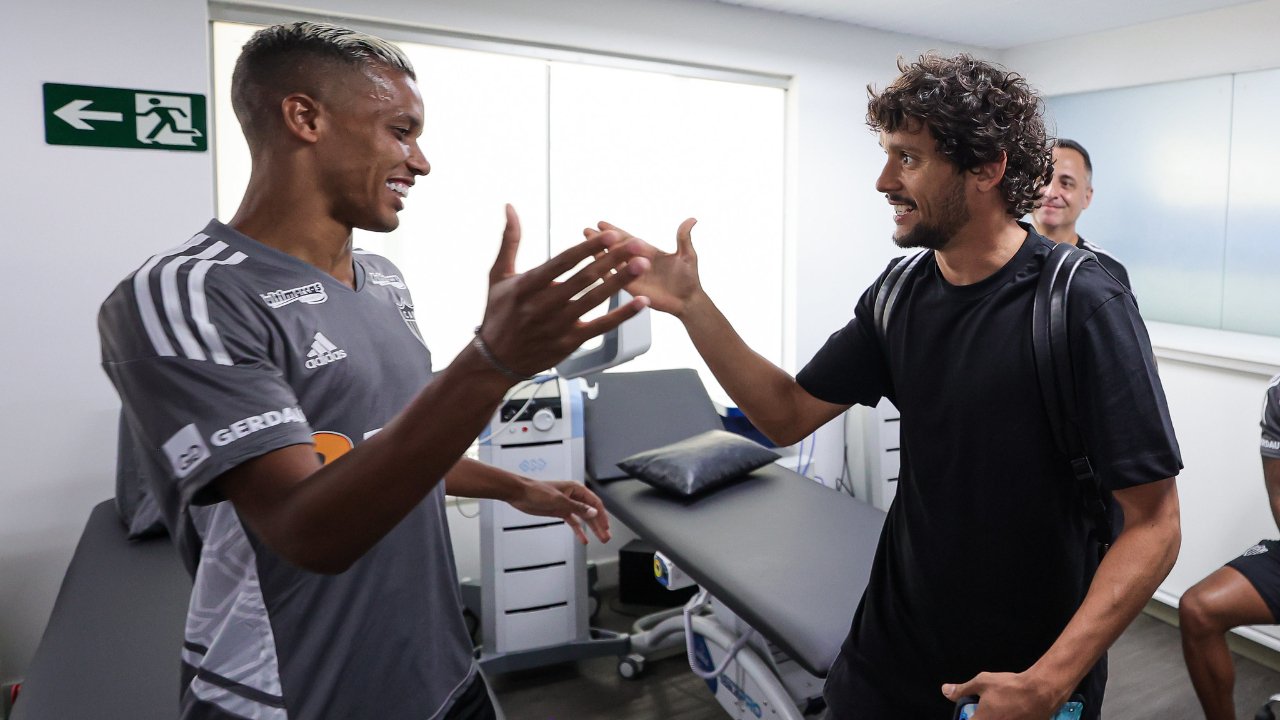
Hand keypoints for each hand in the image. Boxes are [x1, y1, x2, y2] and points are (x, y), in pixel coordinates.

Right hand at [479, 205, 650, 376]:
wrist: (495, 360)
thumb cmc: (498, 313)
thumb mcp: (498, 275)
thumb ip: (510, 241)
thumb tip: (510, 207)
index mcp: (527, 286)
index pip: (563, 262)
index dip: (588, 248)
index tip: (610, 235)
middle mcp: (543, 305)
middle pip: (584, 278)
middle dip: (613, 259)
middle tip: (636, 245)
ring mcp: (558, 325)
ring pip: (595, 299)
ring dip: (621, 281)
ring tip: (641, 265)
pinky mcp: (569, 342)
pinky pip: (601, 327)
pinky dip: (622, 314)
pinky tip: (640, 303)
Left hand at [509, 479, 611, 543]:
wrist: (520, 494)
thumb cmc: (537, 491)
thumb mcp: (560, 501)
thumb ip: (578, 508)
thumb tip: (594, 512)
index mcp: (576, 489)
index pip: (595, 503)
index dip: (602, 515)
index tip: (607, 527)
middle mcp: (574, 496)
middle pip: (591, 512)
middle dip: (600, 524)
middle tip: (606, 536)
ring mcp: (567, 504)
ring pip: (584, 518)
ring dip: (592, 528)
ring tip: (600, 538)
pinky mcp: (560, 511)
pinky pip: (573, 522)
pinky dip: (579, 530)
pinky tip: (584, 538)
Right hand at [585, 218, 701, 317]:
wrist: (688, 301)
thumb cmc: (689, 279)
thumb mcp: (687, 255)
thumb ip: (683, 237)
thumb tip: (692, 219)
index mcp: (649, 252)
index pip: (628, 239)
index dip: (615, 231)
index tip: (601, 223)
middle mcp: (638, 262)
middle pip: (616, 249)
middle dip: (602, 240)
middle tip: (586, 231)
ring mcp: (634, 276)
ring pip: (613, 263)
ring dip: (599, 254)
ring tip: (585, 245)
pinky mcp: (632, 289)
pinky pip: (616, 280)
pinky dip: (604, 273)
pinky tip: (592, 267)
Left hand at [942, 671, 1063, 719]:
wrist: (1041, 693)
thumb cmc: (1009, 687)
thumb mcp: (982, 683)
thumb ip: (962, 689)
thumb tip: (945, 691)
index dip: (965, 718)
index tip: (969, 714)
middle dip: (979, 717)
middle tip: (983, 711)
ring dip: (993, 717)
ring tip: (999, 710)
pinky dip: (1006, 718)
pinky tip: (1009, 713)